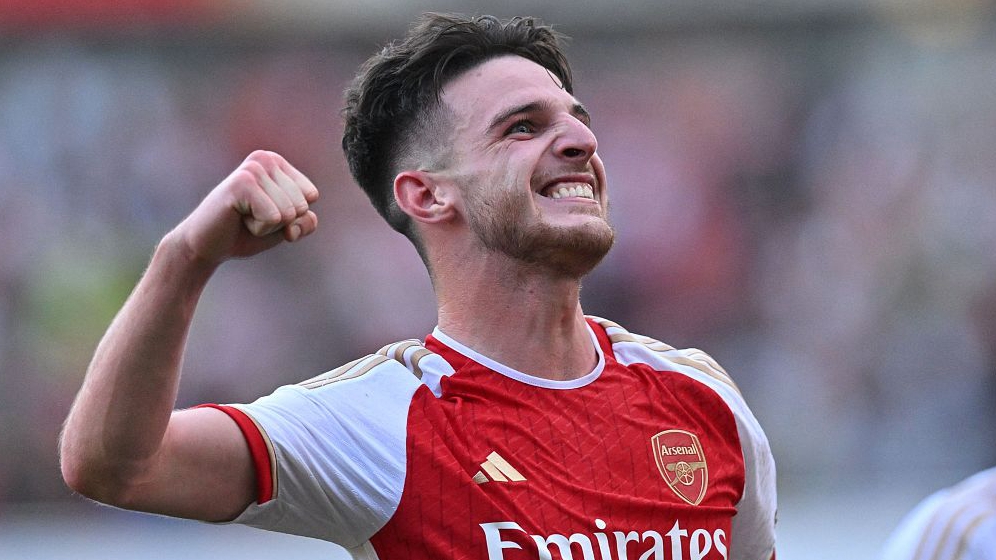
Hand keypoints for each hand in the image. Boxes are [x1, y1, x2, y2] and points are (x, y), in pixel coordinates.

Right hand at [170, 150, 319, 264]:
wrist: (207, 246)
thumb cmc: (246, 232)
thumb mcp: (286, 228)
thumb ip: (306, 221)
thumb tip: (300, 216)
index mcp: (278, 163)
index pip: (311, 196)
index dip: (292, 216)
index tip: (265, 213)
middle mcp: (266, 159)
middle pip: (301, 204)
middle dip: (280, 222)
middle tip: (251, 217)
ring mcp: (253, 168)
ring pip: (289, 212)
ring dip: (268, 225)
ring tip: (244, 217)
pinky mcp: (242, 183)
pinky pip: (274, 217)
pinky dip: (259, 228)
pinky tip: (238, 218)